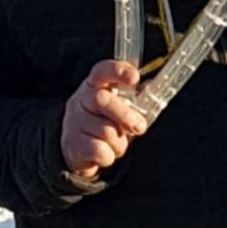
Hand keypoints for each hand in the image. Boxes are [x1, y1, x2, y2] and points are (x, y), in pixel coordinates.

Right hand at [60, 60, 147, 180]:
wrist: (77, 149)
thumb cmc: (104, 123)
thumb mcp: (116, 107)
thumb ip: (131, 102)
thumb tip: (152, 102)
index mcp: (95, 85)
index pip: (102, 71)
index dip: (118, 71)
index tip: (134, 77)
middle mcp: (81, 100)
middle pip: (102, 100)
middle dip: (125, 115)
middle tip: (140, 127)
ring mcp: (74, 122)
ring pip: (105, 131)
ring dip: (119, 141)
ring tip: (116, 142)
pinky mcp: (73, 144)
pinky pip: (99, 150)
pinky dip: (109, 155)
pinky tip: (106, 153)